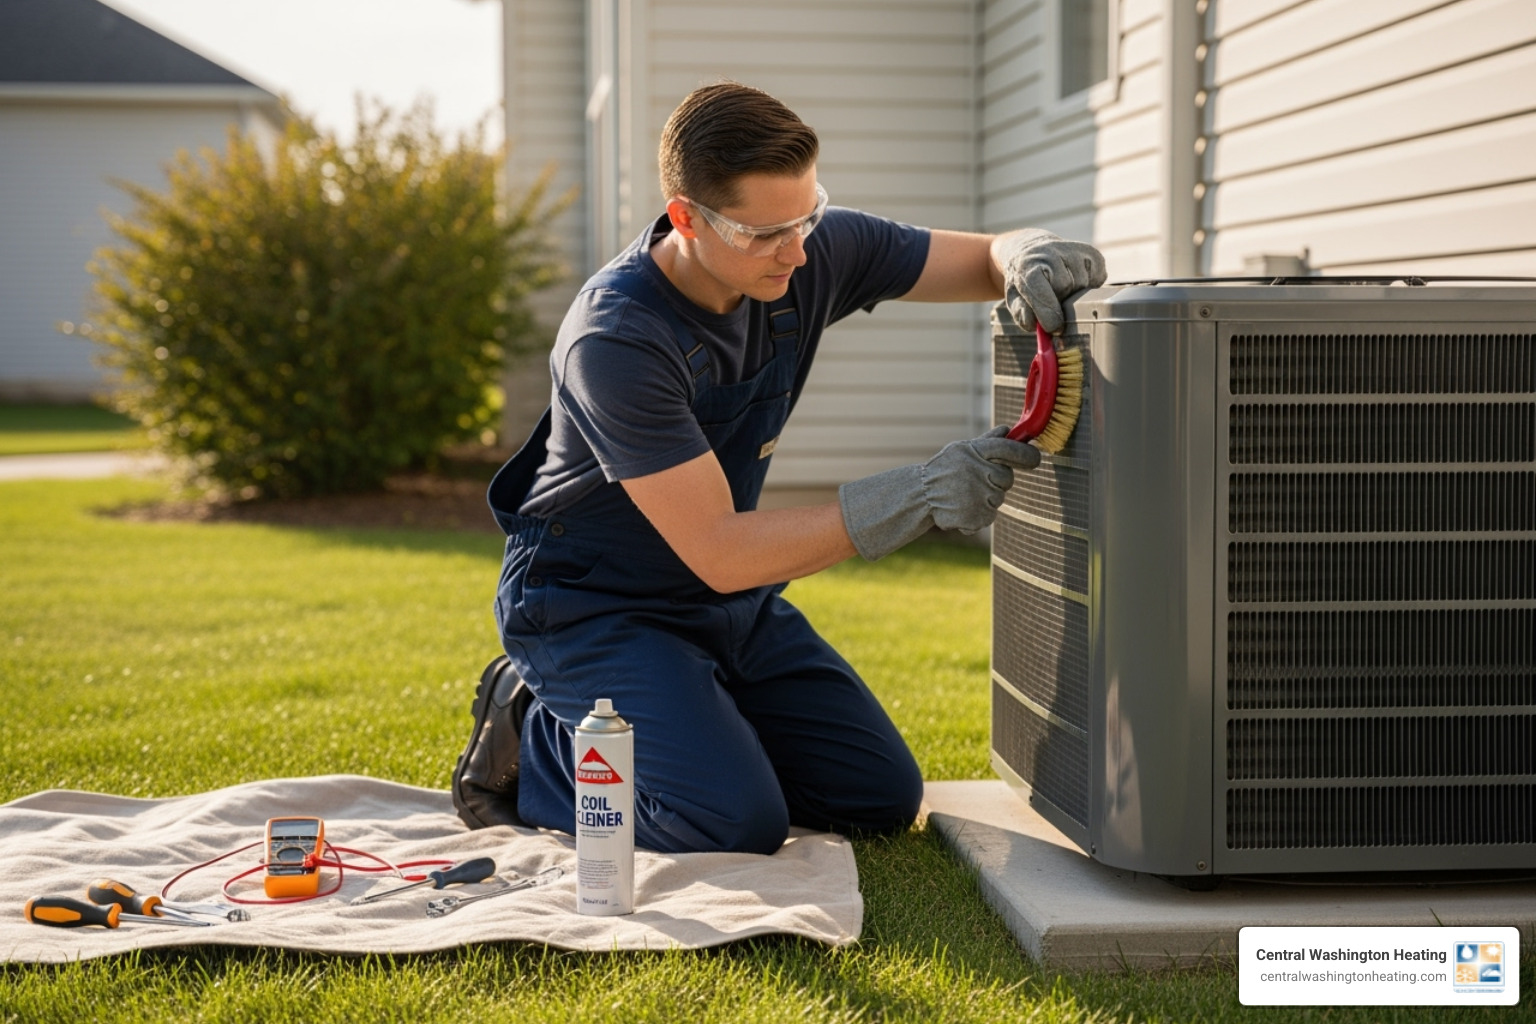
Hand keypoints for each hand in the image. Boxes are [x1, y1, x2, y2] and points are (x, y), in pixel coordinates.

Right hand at [839, 427, 1039, 560]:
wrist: (920, 496)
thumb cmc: (943, 470)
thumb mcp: (961, 451)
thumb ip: (987, 442)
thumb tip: (1007, 429)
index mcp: (976, 451)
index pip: (1010, 449)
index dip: (1026, 455)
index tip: (1035, 459)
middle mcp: (979, 471)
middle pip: (1006, 478)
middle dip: (996, 480)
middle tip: (974, 481)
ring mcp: (979, 495)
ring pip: (998, 499)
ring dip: (985, 499)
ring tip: (963, 495)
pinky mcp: (977, 516)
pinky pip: (988, 516)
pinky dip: (977, 516)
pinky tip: (961, 509)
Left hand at [996, 229, 1106, 334]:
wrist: (1033, 250)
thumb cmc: (1024, 281)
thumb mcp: (1015, 298)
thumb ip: (1023, 315)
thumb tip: (1040, 327)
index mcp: (1028, 267)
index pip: (1042, 296)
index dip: (1049, 317)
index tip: (1053, 328)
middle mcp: (1051, 254)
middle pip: (1066, 290)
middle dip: (1061, 303)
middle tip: (1054, 302)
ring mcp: (1074, 252)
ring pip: (1084, 286)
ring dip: (1076, 295)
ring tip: (1063, 289)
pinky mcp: (1093, 253)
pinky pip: (1098, 279)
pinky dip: (1090, 286)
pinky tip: (1075, 281)